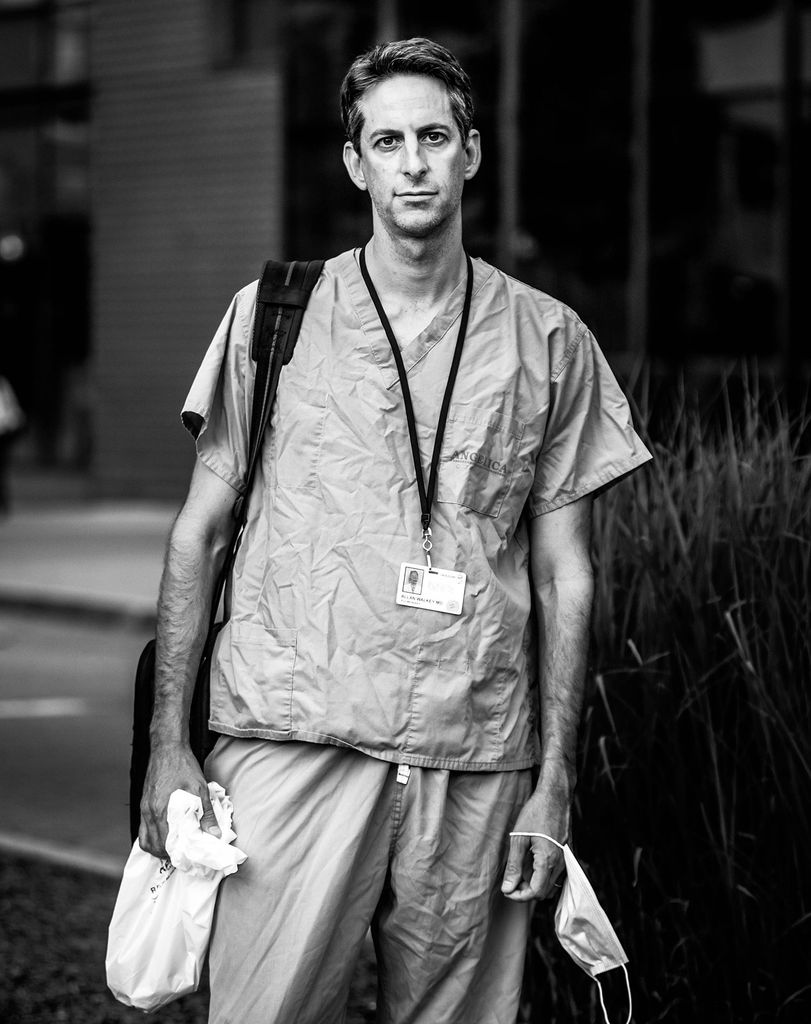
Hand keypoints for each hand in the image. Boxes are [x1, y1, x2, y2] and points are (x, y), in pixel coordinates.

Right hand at [138, 742, 219, 858]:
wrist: (168, 748)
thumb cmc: (184, 766)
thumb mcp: (200, 789)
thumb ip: (206, 814)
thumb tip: (214, 836)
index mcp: (162, 810)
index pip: (165, 844)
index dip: (176, 855)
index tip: (188, 858)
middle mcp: (149, 812)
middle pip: (154, 846)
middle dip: (168, 855)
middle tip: (183, 856)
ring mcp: (144, 809)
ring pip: (145, 840)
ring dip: (158, 849)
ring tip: (173, 849)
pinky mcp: (144, 805)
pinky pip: (143, 829)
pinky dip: (151, 838)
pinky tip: (164, 836)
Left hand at [501, 780, 570, 901]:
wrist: (556, 795)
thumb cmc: (536, 812)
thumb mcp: (518, 838)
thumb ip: (513, 866)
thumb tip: (507, 888)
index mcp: (548, 861)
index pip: (535, 893)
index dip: (519, 896)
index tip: (507, 889)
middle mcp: (561, 864)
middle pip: (544, 893)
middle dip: (526, 891)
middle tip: (512, 880)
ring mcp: (568, 860)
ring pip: (552, 887)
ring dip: (536, 885)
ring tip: (521, 873)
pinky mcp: (570, 855)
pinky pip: (559, 877)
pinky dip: (545, 878)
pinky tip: (533, 866)